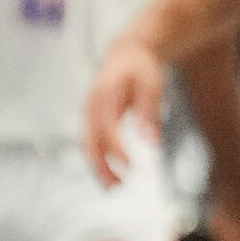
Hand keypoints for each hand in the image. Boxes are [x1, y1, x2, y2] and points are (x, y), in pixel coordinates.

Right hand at [83, 34, 166, 186]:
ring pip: (88, 146)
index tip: (131, 167)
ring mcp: (87, 113)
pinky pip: (91, 143)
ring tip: (114, 186)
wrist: (125, 54)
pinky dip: (99, 160)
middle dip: (100, 166)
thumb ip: (149, 112)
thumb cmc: (140, 68)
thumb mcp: (152, 83)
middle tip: (117, 186)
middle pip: (90, 141)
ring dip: (98, 167)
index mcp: (105, 93)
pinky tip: (112, 173)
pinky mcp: (90, 120)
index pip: (108, 126)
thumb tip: (152, 143)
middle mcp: (91, 105)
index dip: (117, 148)